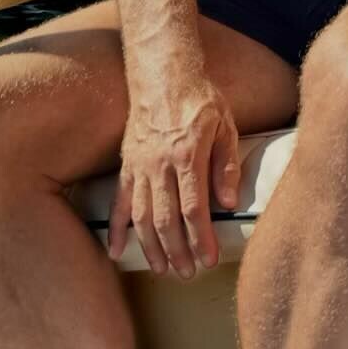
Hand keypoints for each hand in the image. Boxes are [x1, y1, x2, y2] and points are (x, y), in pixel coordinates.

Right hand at [108, 73, 240, 276]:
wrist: (163, 74)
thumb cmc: (200, 100)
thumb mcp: (226, 127)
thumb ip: (227, 166)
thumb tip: (230, 203)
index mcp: (187, 155)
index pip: (194, 208)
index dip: (201, 237)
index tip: (209, 259)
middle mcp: (159, 164)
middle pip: (166, 219)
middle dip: (177, 251)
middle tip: (188, 274)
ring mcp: (139, 166)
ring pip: (142, 216)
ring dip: (151, 247)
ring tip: (163, 270)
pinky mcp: (126, 165)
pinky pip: (120, 203)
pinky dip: (117, 228)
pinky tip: (117, 251)